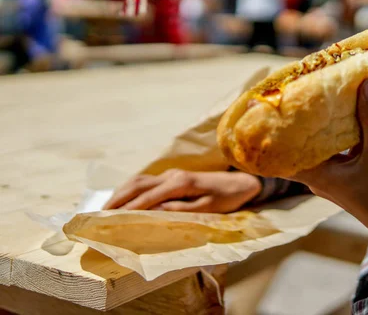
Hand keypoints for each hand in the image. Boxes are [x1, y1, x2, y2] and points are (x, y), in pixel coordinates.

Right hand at [102, 170, 261, 212]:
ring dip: (120, 194)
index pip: (148, 196)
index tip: (110, 220)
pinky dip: (130, 191)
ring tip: (104, 210)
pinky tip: (122, 201)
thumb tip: (155, 211)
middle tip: (97, 216)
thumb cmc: (227, 198)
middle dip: (116, 199)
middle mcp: (172, 175)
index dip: (128, 208)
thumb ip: (182, 209)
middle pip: (137, 184)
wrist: (241, 182)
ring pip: (138, 180)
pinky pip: (145, 182)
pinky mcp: (172, 177)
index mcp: (181, 183)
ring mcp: (171, 174)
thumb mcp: (208, 209)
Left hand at [291, 80, 367, 259]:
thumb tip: (365, 84)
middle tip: (297, 93)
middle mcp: (319, 177)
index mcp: (317, 174)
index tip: (268, 107)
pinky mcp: (346, 177)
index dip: (274, 131)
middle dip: (300, 121)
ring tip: (321, 97)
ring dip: (321, 126)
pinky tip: (348, 115)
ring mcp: (332, 177)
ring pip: (320, 147)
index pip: (283, 151)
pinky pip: (336, 151)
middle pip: (301, 145)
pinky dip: (338, 135)